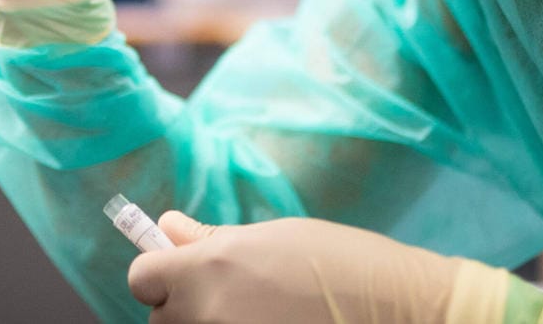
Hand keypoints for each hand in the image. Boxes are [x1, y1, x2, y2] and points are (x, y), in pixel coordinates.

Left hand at [128, 213, 531, 323]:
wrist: (400, 312)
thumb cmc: (340, 263)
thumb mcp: (271, 237)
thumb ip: (212, 239)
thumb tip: (167, 228)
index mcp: (206, 271)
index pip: (142, 279)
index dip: (161, 274)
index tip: (184, 273)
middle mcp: (206, 316)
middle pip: (162, 318)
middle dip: (186, 307)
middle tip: (235, 298)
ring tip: (258, 316)